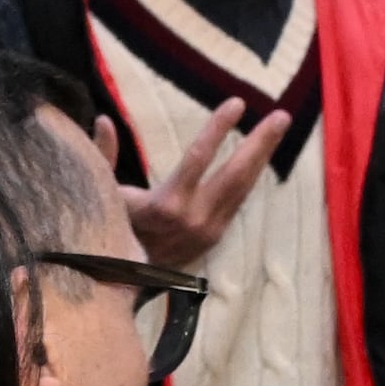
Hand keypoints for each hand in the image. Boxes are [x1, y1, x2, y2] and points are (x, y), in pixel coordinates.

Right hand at [107, 103, 286, 269]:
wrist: (125, 282)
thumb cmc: (113, 230)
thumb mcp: (105, 193)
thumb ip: (103, 155)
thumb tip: (103, 119)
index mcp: (166, 204)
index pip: (199, 157)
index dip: (218, 128)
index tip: (236, 103)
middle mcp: (193, 217)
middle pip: (235, 173)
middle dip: (260, 143)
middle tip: (281, 116)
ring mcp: (208, 229)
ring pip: (243, 188)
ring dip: (262, 157)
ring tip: (278, 128)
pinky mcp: (216, 236)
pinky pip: (239, 200)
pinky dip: (251, 176)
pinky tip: (261, 157)